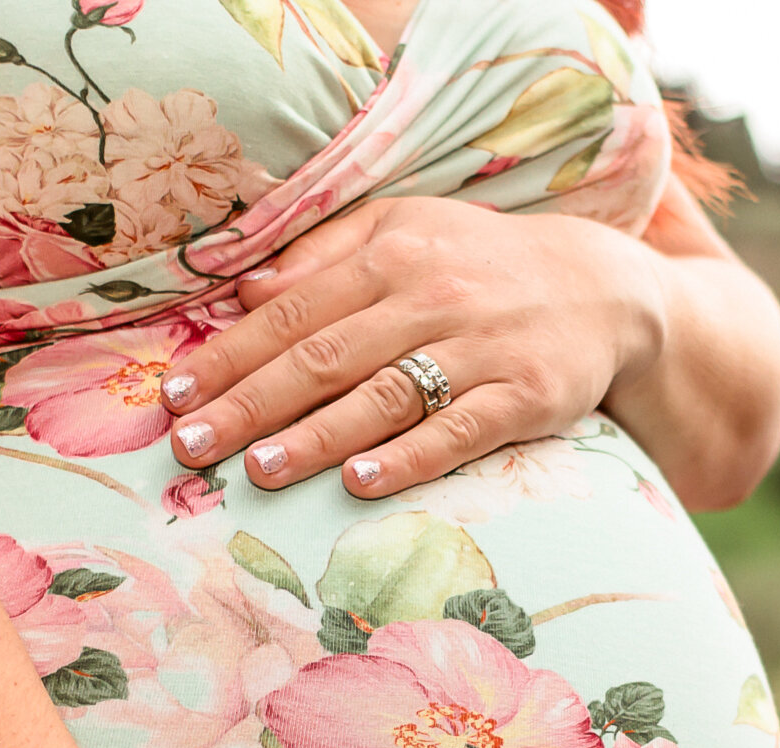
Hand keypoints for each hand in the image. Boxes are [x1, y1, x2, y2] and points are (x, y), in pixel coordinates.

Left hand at [160, 196, 666, 496]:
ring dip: (318, 436)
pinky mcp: (526, 397)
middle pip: (326, 357)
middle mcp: (433, 297)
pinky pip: (461, 431)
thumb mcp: (405, 232)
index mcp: (392, 255)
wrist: (605, 287)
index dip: (231, 355)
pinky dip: (411, 457)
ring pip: (385, 396)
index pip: (294, 311)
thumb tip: (243, 294)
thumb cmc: (481, 263)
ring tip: (258, 470)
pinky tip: (362, 483)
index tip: (175, 395)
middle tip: (192, 446)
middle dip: (252, 404)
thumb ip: (324, 257)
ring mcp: (482, 349)